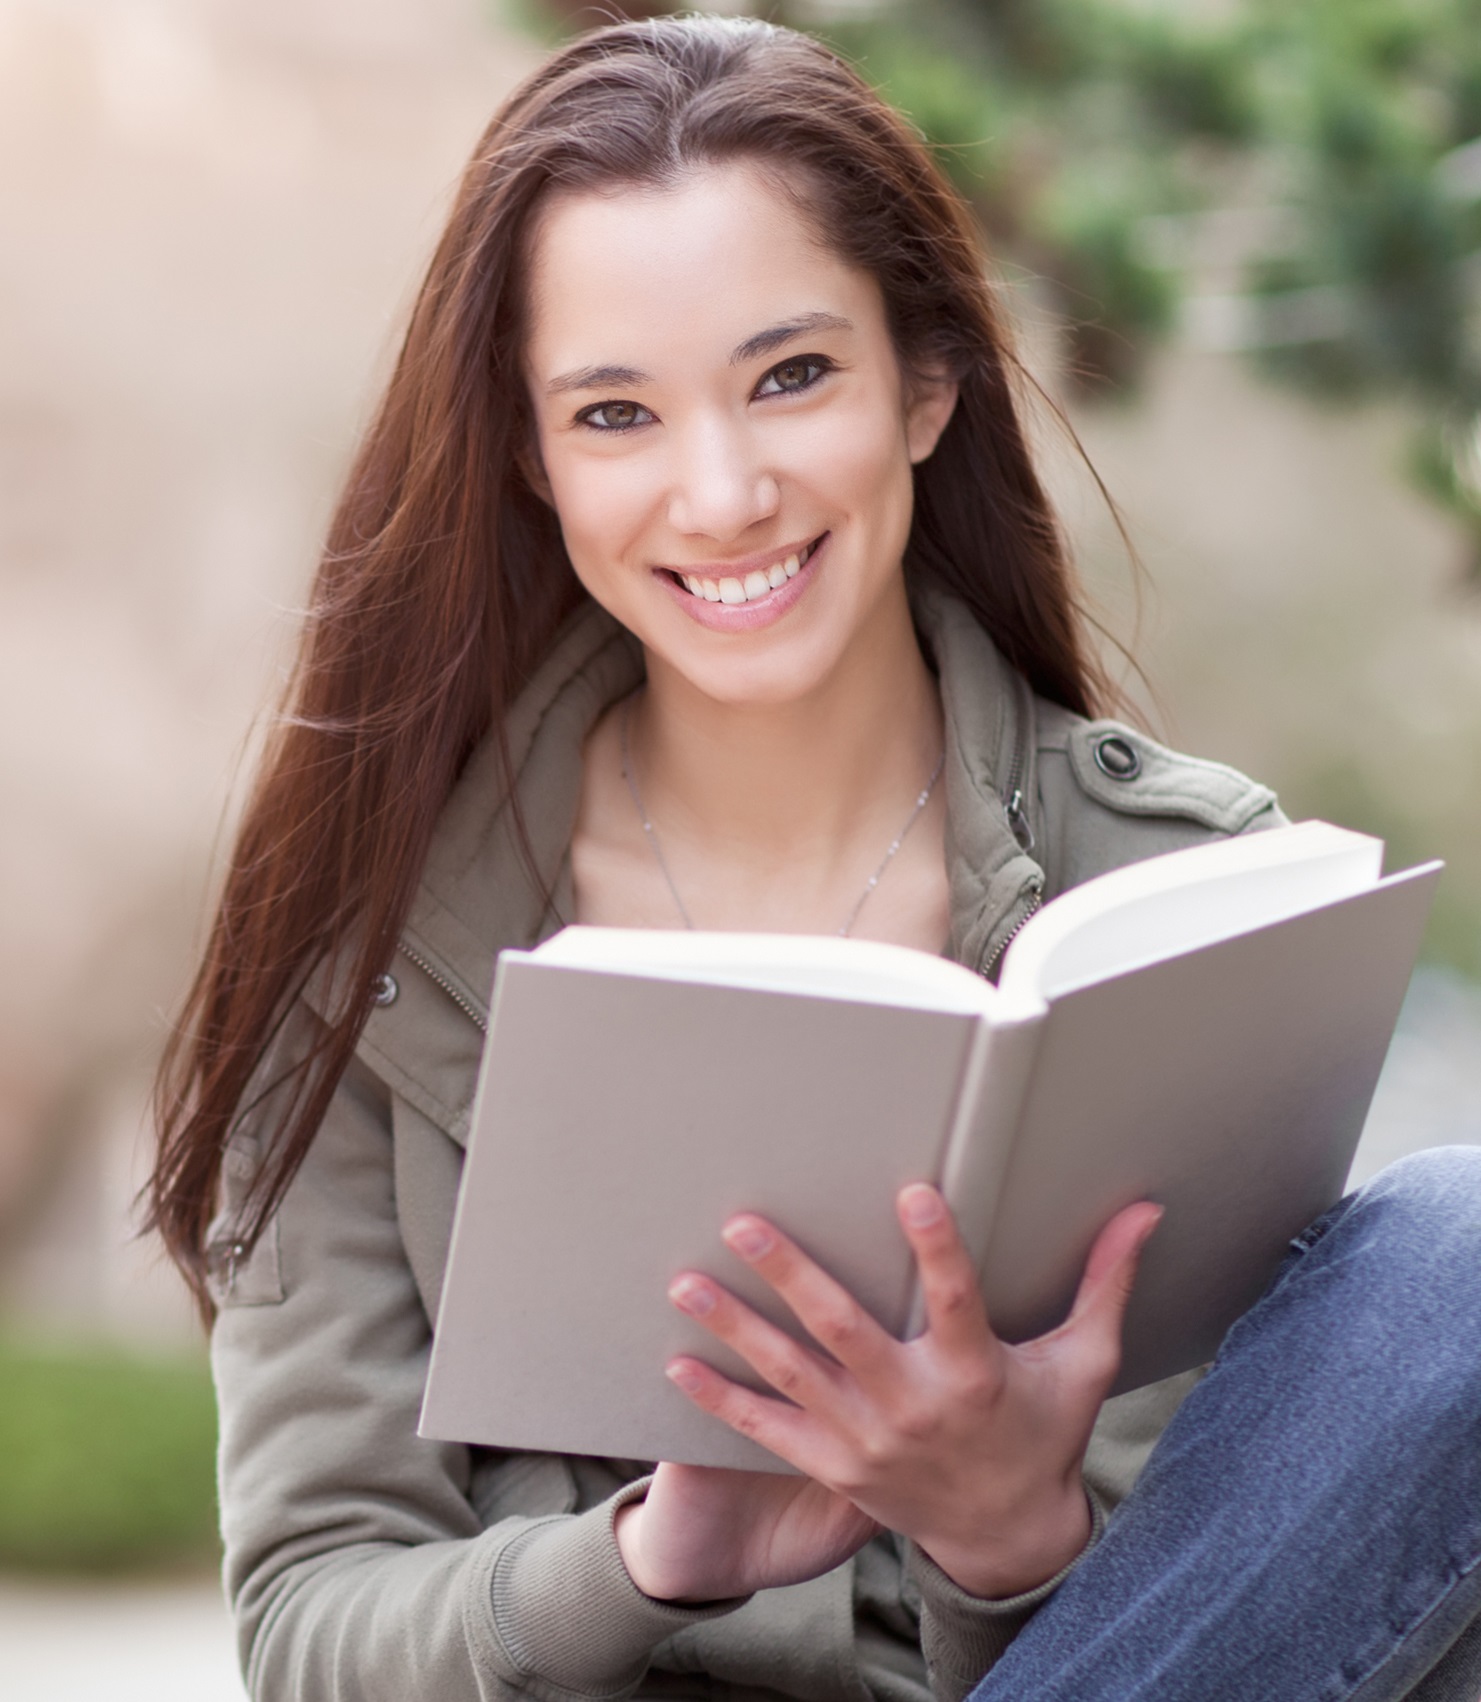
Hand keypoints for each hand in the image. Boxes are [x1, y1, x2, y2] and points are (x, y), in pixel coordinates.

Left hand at [662, 1187, 1161, 1600]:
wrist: (1005, 1536)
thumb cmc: (1044, 1434)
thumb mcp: (1085, 1363)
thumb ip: (1103, 1282)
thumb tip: (1144, 1212)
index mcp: (976, 1373)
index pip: (957, 1300)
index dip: (938, 1246)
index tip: (914, 1190)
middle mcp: (915, 1406)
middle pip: (844, 1332)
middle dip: (792, 1275)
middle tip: (744, 1223)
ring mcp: (868, 1440)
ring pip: (792, 1375)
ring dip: (736, 1328)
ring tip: (685, 1281)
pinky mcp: (836, 1465)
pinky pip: (769, 1431)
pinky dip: (721, 1399)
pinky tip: (677, 1361)